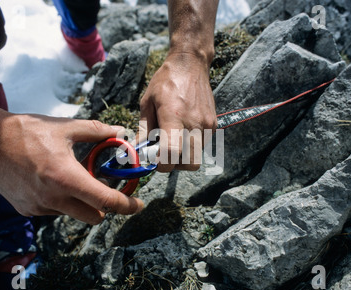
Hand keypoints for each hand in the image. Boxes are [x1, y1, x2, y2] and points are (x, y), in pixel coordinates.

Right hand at [0, 110, 143, 224]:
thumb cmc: (26, 132)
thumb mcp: (65, 127)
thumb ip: (98, 131)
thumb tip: (120, 132)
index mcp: (66, 178)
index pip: (106, 201)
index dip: (127, 206)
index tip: (138, 205)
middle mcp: (53, 198)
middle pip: (94, 216)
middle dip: (105, 206)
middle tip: (105, 188)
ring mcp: (38, 207)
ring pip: (73, 213)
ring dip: (81, 201)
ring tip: (70, 176)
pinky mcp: (26, 209)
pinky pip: (54, 210)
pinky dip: (61, 200)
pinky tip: (50, 180)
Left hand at [139, 52, 216, 171]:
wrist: (190, 64)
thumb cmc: (166, 81)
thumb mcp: (148, 102)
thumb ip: (144, 129)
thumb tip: (138, 150)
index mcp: (174, 117)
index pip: (172, 154)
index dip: (162, 164)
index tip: (155, 159)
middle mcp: (194, 123)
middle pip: (188, 164)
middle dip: (175, 164)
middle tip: (164, 153)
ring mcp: (206, 125)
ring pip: (197, 158)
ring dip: (184, 157)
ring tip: (174, 142)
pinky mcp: (213, 125)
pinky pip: (202, 146)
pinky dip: (191, 146)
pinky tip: (183, 132)